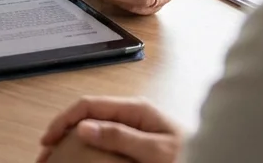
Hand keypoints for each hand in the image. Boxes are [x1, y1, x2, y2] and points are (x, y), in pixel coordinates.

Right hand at [37, 97, 182, 162]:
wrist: (216, 158)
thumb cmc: (190, 156)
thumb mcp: (155, 151)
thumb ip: (121, 137)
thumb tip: (84, 126)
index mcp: (135, 109)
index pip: (89, 106)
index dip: (64, 120)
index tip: (48, 141)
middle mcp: (132, 114)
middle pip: (87, 116)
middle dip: (63, 131)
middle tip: (46, 154)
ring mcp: (134, 127)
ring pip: (94, 128)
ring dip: (72, 140)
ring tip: (57, 157)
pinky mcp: (137, 141)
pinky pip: (106, 140)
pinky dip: (88, 147)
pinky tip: (81, 158)